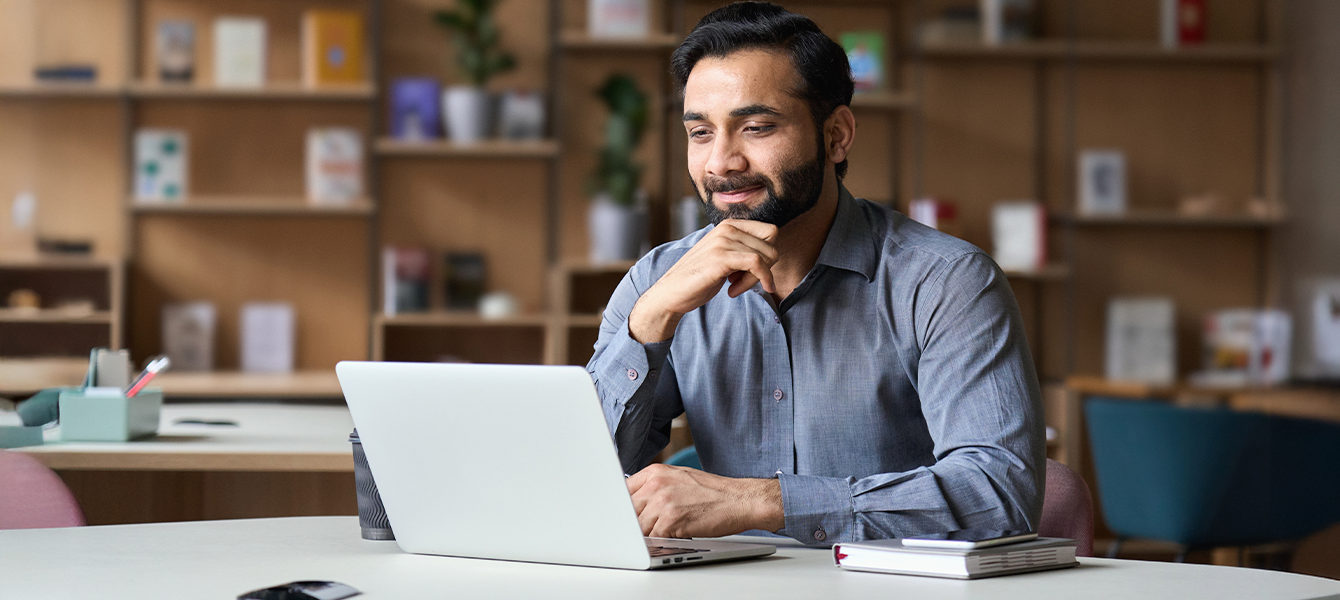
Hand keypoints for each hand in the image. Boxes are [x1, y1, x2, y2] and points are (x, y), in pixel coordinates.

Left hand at [626, 463, 782, 538]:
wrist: (739, 499)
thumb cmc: (712, 492)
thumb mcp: (678, 478)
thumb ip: (654, 487)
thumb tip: (634, 502)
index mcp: (655, 472)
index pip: (622, 491)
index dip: (622, 508)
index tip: (622, 517)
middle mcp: (656, 484)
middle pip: (627, 511)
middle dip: (634, 523)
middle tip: (647, 528)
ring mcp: (662, 502)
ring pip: (637, 527)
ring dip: (647, 534)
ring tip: (665, 531)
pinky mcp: (671, 520)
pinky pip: (652, 538)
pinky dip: (659, 542)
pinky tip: (672, 537)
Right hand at [628, 220, 777, 342]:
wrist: (671, 292)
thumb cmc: (699, 278)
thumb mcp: (724, 257)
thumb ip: (743, 250)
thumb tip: (773, 253)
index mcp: (729, 225)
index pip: (770, 232)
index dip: (767, 255)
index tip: (751, 272)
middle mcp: (727, 228)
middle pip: (771, 244)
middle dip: (765, 268)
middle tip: (743, 282)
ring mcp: (723, 241)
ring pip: (766, 256)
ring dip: (756, 279)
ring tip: (735, 287)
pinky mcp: (721, 257)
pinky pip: (757, 264)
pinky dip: (756, 281)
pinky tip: (734, 292)